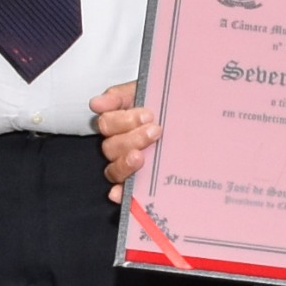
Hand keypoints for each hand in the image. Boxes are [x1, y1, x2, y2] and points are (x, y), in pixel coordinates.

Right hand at [92, 81, 157, 198]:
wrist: (190, 115)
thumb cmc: (163, 105)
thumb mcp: (144, 92)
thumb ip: (120, 96)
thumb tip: (96, 104)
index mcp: (118, 124)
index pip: (107, 124)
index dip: (124, 121)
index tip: (148, 115)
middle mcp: (119, 146)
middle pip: (111, 148)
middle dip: (133, 139)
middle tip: (156, 131)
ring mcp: (128, 165)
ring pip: (114, 170)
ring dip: (125, 164)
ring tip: (142, 157)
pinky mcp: (139, 183)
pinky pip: (123, 192)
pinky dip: (120, 193)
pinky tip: (120, 193)